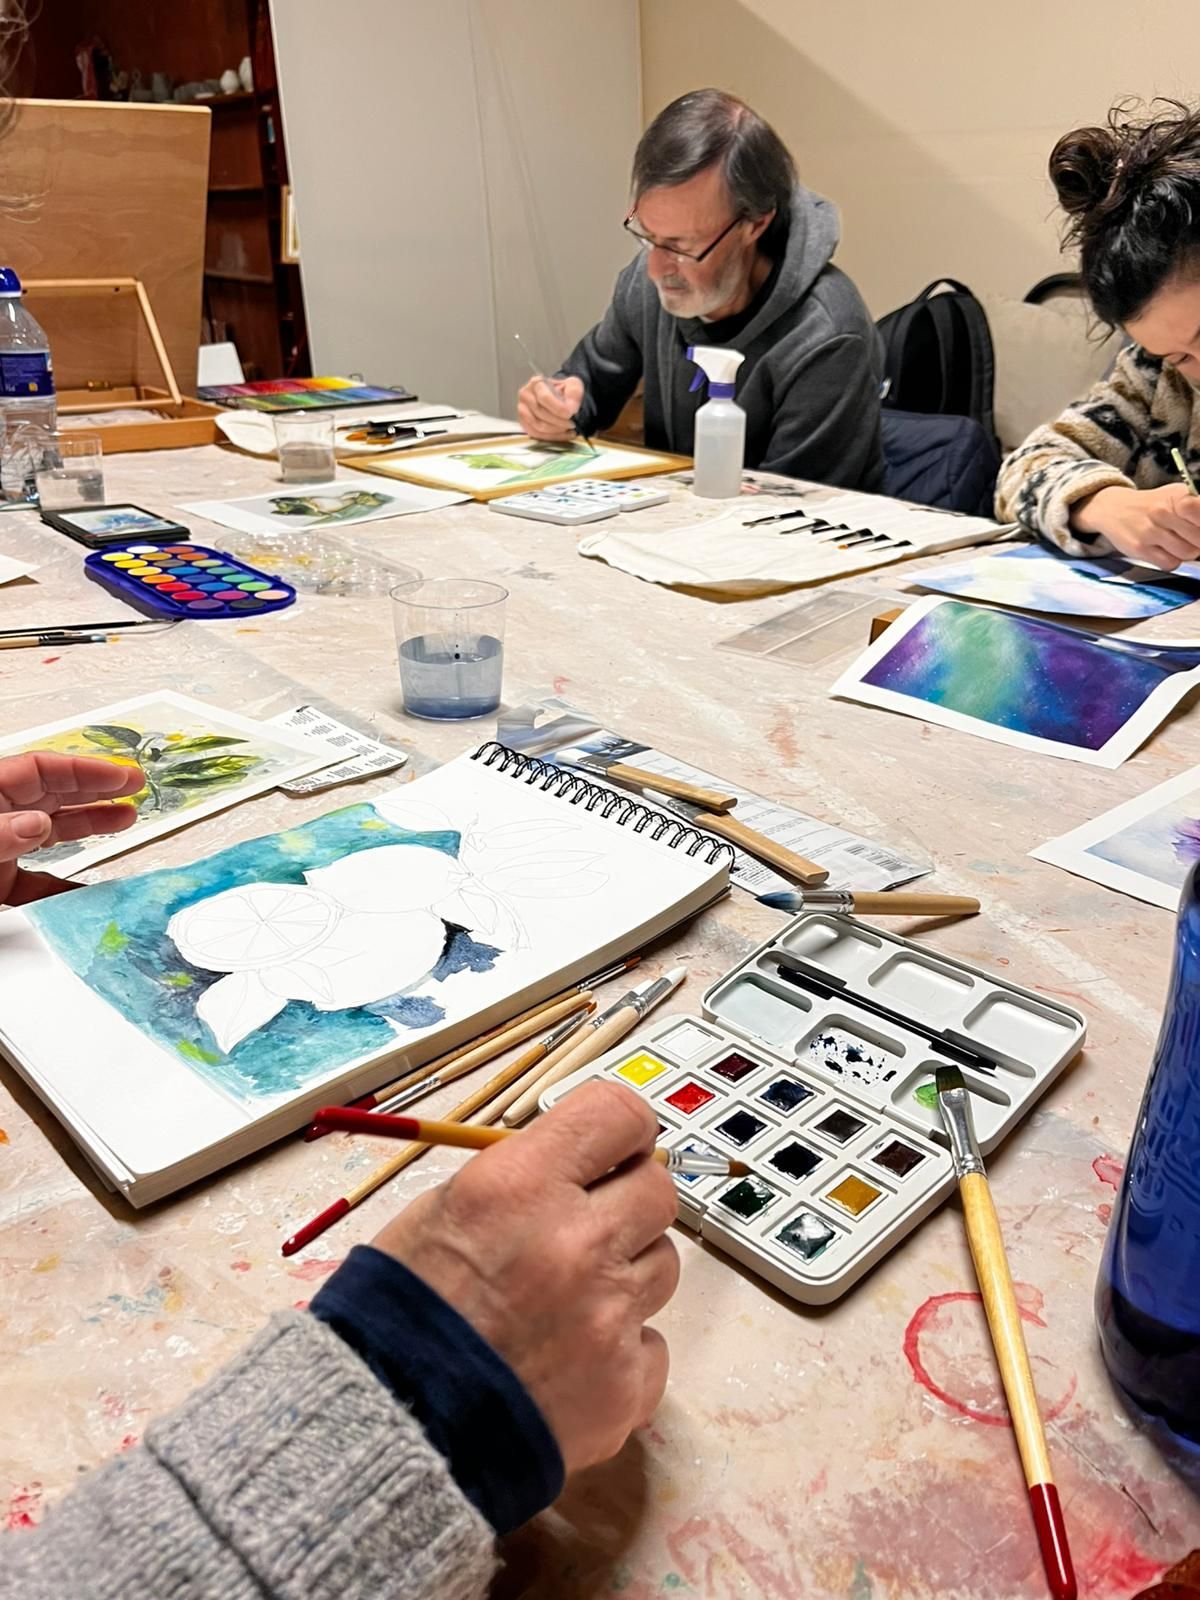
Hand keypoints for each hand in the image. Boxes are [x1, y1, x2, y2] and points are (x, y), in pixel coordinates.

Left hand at [0, 751, 143, 905]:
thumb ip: (1, 834)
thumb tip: (39, 825)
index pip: (40, 770)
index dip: (84, 769)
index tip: (120, 776)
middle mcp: (0, 821)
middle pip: (53, 795)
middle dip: (97, 788)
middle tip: (134, 785)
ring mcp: (1, 851)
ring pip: (51, 833)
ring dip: (90, 826)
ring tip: (125, 818)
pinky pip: (38, 882)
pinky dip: (64, 887)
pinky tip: (87, 892)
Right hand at [372, 1079, 678, 1474]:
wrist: (390, 1429)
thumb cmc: (398, 1313)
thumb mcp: (440, 1210)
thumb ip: (521, 1180)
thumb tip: (577, 1167)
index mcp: (522, 1186)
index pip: (619, 1115)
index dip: (624, 1128)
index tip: (618, 1146)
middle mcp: (576, 1242)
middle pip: (657, 1191)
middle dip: (629, 1201)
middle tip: (590, 1226)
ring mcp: (608, 1317)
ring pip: (662, 1266)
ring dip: (625, 1275)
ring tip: (568, 1303)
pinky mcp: (624, 1387)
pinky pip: (652, 1347)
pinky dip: (621, 1351)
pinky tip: (573, 1361)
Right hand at [517, 373, 584, 441]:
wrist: (559, 399)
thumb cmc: (565, 392)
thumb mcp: (573, 386)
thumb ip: (573, 394)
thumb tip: (570, 409)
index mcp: (536, 383)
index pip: (544, 397)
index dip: (558, 408)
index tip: (570, 414)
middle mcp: (525, 395)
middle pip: (541, 413)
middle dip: (560, 421)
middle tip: (573, 423)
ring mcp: (522, 410)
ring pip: (539, 426)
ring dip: (557, 430)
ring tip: (570, 429)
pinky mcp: (524, 424)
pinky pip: (537, 435)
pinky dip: (553, 437)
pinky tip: (565, 435)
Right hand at [1072, 483, 1199, 569]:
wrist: (1114, 508)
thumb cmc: (1150, 505)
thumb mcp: (1176, 495)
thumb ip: (1195, 508)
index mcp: (1177, 495)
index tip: (1197, 526)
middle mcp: (1162, 511)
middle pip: (1199, 537)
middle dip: (1198, 541)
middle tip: (1190, 538)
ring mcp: (1150, 530)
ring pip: (1187, 553)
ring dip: (1186, 552)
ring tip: (1177, 544)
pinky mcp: (1140, 548)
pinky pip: (1169, 563)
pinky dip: (1171, 561)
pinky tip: (1165, 551)